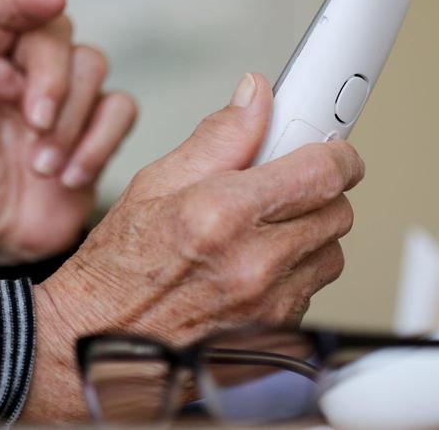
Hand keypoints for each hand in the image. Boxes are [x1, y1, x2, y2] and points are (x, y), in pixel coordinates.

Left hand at [0, 0, 136, 264]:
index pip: (2, 11)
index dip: (26, 0)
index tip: (50, 0)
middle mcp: (24, 72)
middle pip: (57, 34)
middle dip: (54, 79)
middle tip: (36, 125)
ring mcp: (66, 99)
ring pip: (93, 66)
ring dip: (73, 121)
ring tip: (43, 168)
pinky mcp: (97, 129)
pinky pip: (120, 110)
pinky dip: (101, 143)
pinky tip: (71, 177)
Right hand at [23, 73, 364, 420]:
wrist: (100, 341)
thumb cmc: (119, 269)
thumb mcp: (155, 183)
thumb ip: (218, 137)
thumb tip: (256, 99)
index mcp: (223, 215)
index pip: (322, 173)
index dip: (338, 156)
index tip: (335, 152)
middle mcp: (254, 265)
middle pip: (338, 213)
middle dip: (319, 194)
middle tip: (286, 189)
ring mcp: (269, 307)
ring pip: (330, 254)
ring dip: (309, 237)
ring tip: (263, 233)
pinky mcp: (275, 335)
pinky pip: (311, 291)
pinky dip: (294, 275)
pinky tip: (254, 270)